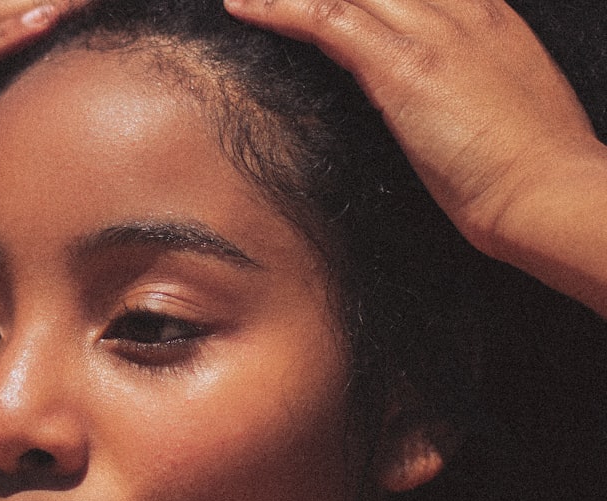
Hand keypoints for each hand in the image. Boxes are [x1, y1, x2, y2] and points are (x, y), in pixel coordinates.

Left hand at [222, 0, 603, 263]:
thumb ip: (464, 83)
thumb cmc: (529, 165)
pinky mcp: (402, 66)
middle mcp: (461, 9)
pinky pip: (326, 18)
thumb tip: (434, 94)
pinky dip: (278, 9)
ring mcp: (432, 32)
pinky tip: (244, 6)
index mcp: (489, 16)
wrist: (546, 192)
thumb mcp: (503, 103)